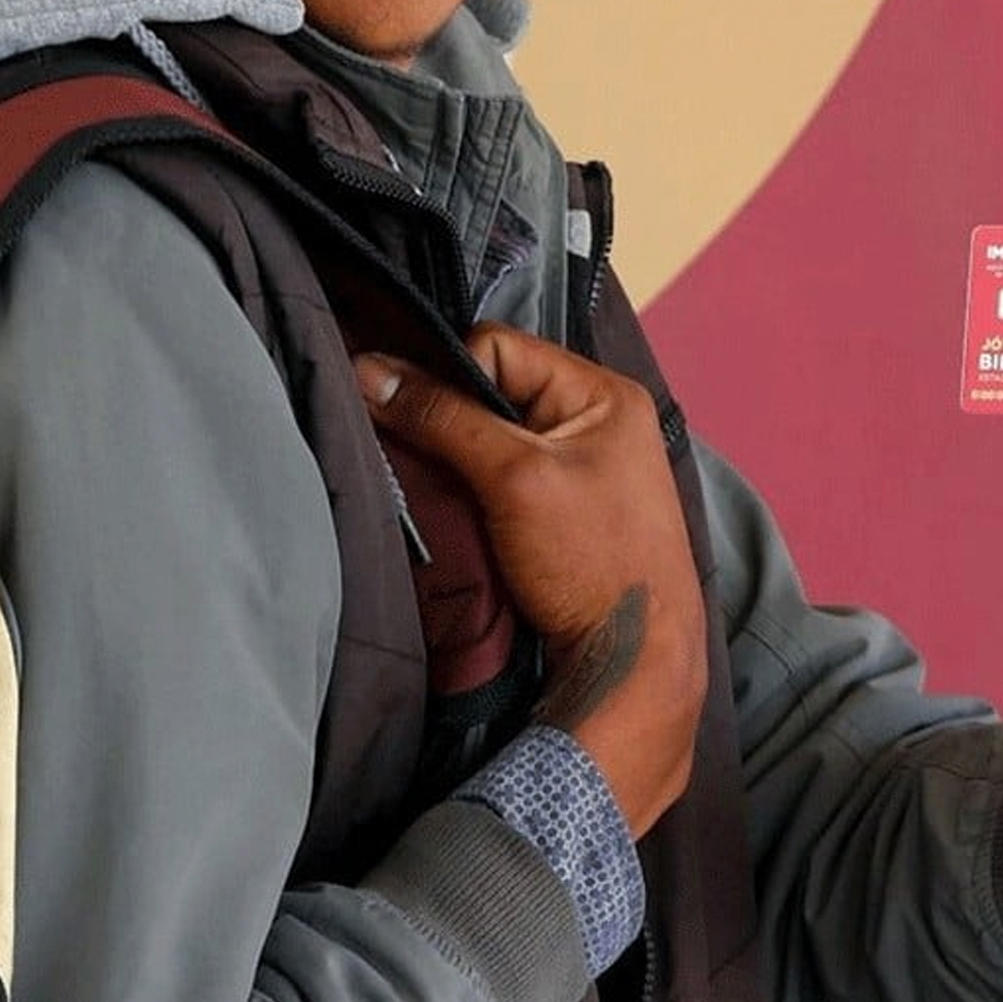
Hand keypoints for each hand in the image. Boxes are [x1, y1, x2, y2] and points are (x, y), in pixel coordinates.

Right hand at [355, 322, 705, 835]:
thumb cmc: (591, 560)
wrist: (633, 655)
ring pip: (490, 437)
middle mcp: (599, 419)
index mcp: (604, 393)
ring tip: (446, 495)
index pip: (497, 347)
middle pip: (491, 391)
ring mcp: (586, 464)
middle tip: (424, 462)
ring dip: (459, 461)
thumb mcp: (512, 477)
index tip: (412, 419)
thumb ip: (442, 418)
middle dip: (449, 423)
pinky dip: (475, 490)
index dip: (447, 377)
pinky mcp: (568, 508)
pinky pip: (503, 476)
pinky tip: (464, 516)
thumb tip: (370, 370)